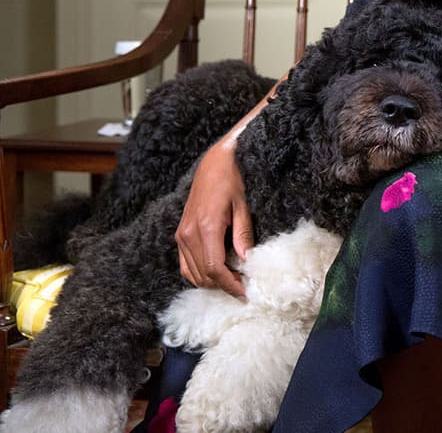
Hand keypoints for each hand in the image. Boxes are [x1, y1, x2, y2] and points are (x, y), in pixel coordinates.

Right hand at [175, 136, 253, 296]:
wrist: (213, 163)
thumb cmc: (231, 180)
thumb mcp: (243, 205)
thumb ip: (243, 234)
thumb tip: (247, 260)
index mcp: (205, 227)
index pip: (214, 269)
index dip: (230, 284)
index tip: (245, 292)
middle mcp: (188, 234)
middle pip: (203, 275)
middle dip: (223, 286)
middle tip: (244, 286)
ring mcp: (181, 235)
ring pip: (192, 274)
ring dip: (212, 282)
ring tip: (234, 280)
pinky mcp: (180, 234)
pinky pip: (185, 265)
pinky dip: (199, 274)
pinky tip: (218, 272)